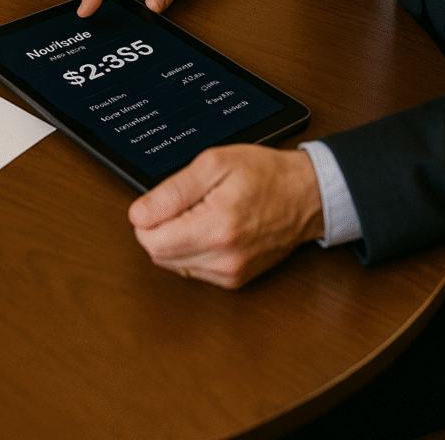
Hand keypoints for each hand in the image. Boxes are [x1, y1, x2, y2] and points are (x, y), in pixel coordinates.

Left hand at [128, 145, 324, 288]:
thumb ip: (172, 191)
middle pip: (158, 255)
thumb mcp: (215, 164)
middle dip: (160, 227)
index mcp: (217, 228)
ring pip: (173, 264)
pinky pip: (193, 270)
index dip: (147, 217)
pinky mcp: (234, 280)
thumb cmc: (266, 175)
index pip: (151, 240)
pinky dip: (193, 250)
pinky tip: (211, 228)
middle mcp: (223, 259)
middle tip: (186, 202)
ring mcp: (230, 274)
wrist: (305, 196)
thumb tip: (139, 213)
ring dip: (176, 239)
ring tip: (202, 213)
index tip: (162, 200)